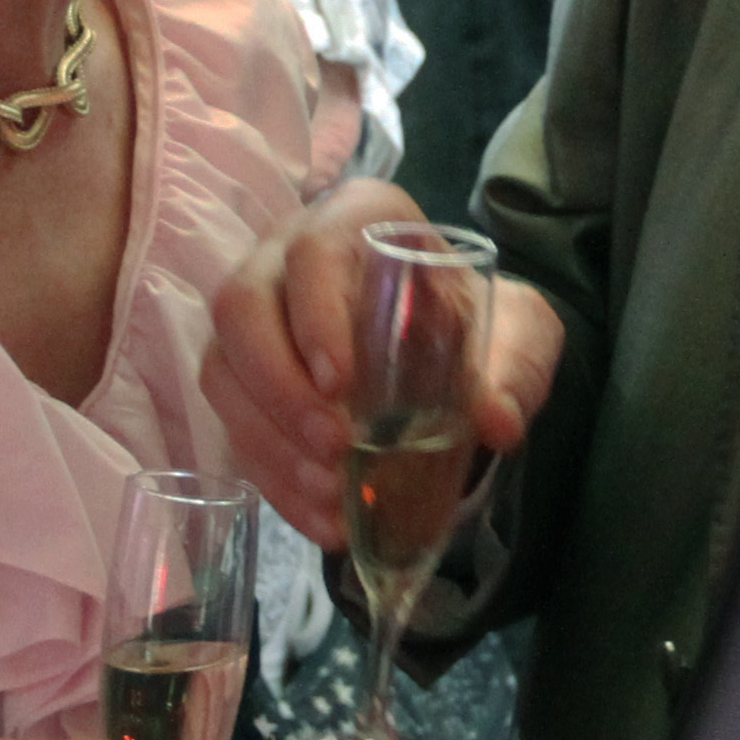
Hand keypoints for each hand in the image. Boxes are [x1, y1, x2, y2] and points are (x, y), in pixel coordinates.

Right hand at [209, 181, 565, 550]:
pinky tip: (320, 518)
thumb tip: (496, 422)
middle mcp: (286, 257)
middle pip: (241, 308)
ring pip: (223, 369)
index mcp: (356, 221)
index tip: (341, 383)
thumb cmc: (481, 322)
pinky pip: (233, 425)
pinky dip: (274, 478)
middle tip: (333, 447)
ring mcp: (257, 319)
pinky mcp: (246, 382)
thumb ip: (515, 368)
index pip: (311, 254)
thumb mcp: (517, 333)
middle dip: (278, 387)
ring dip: (269, 439)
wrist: (462, 352)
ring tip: (329, 490)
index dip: (314, 317)